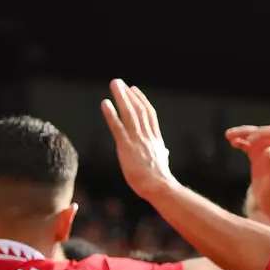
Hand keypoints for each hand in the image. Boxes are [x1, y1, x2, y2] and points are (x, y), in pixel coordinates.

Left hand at [101, 79, 174, 198]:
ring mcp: (137, 139)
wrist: (158, 186)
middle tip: (119, 83)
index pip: (149, 114)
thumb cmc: (160, 179)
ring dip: (121, 97)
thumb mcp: (163, 162)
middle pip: (138, 109)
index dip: (141, 100)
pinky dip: (111, 114)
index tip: (134, 90)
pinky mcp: (126, 146)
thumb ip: (162, 154)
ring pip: (129, 113)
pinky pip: (117, 126)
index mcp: (156, 139)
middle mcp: (147, 135)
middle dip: (128, 94)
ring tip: (114, 85)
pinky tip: (105, 103)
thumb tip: (165, 152)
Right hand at [225, 125, 269, 229]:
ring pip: (254, 138)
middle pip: (262, 133)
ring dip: (242, 135)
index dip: (260, 133)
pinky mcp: (258, 162)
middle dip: (247, 131)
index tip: (248, 141)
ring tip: (228, 136)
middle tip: (231, 134)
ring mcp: (267, 156)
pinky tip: (233, 144)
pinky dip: (241, 143)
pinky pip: (250, 147)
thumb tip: (268, 150)